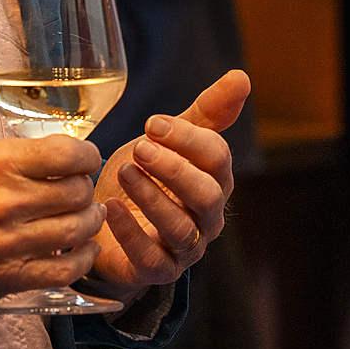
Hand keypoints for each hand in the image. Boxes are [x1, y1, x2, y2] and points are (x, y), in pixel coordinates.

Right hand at [0, 136, 104, 309]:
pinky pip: (64, 270)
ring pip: (78, 230)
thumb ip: (18, 160)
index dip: (86, 157)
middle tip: (79, 193)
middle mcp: (8, 202)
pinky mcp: (7, 278)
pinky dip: (82, 260)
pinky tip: (82, 251)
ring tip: (87, 219)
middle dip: (85, 190)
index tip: (85, 161)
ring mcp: (9, 243)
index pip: (70, 154)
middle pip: (78, 192)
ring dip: (89, 223)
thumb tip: (62, 162)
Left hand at [86, 70, 251, 302]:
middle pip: (207, 195)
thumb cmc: (144, 179)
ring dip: (153, 197)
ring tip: (125, 172)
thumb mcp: (168, 142)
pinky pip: (150, 258)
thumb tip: (242, 76)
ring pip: (181, 227)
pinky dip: (130, 232)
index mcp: (215, 181)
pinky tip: (108, 208)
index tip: (153, 123)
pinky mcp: (157, 272)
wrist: (107, 228)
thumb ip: (205, 113)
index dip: (188, 139)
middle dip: (175, 169)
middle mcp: (207, 217)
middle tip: (140, 148)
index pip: (217, 158)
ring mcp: (184, 248)